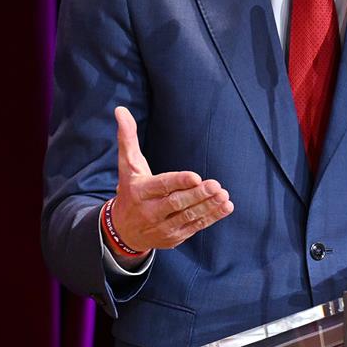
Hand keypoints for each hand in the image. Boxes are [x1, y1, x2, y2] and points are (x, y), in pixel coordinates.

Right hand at [107, 106, 233, 263]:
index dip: (179, 182)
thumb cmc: (129, 190)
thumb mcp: (127, 165)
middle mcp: (150, 211)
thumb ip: (127, 138)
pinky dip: (211, 218)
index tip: (196, 176)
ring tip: (224, 196)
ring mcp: (162, 227)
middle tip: (216, 185)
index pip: (161, 185)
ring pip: (188, 216)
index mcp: (139, 191)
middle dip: (198, 195)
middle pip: (177, 203)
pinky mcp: (174, 237)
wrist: (122, 231)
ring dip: (208, 207)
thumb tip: (120, 109)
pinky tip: (225, 207)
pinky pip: (195, 227)